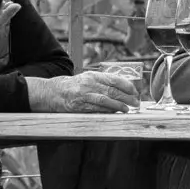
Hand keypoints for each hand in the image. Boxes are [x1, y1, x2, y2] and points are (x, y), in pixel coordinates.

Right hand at [26, 70, 143, 113]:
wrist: (53, 92)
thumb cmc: (74, 86)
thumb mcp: (88, 79)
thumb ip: (103, 82)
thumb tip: (123, 88)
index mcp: (93, 76)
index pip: (114, 79)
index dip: (127, 85)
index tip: (135, 91)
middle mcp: (89, 84)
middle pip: (112, 90)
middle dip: (127, 97)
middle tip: (136, 102)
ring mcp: (84, 95)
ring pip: (106, 100)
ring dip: (119, 105)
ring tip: (128, 109)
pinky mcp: (79, 106)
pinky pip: (97, 109)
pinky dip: (107, 111)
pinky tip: (115, 113)